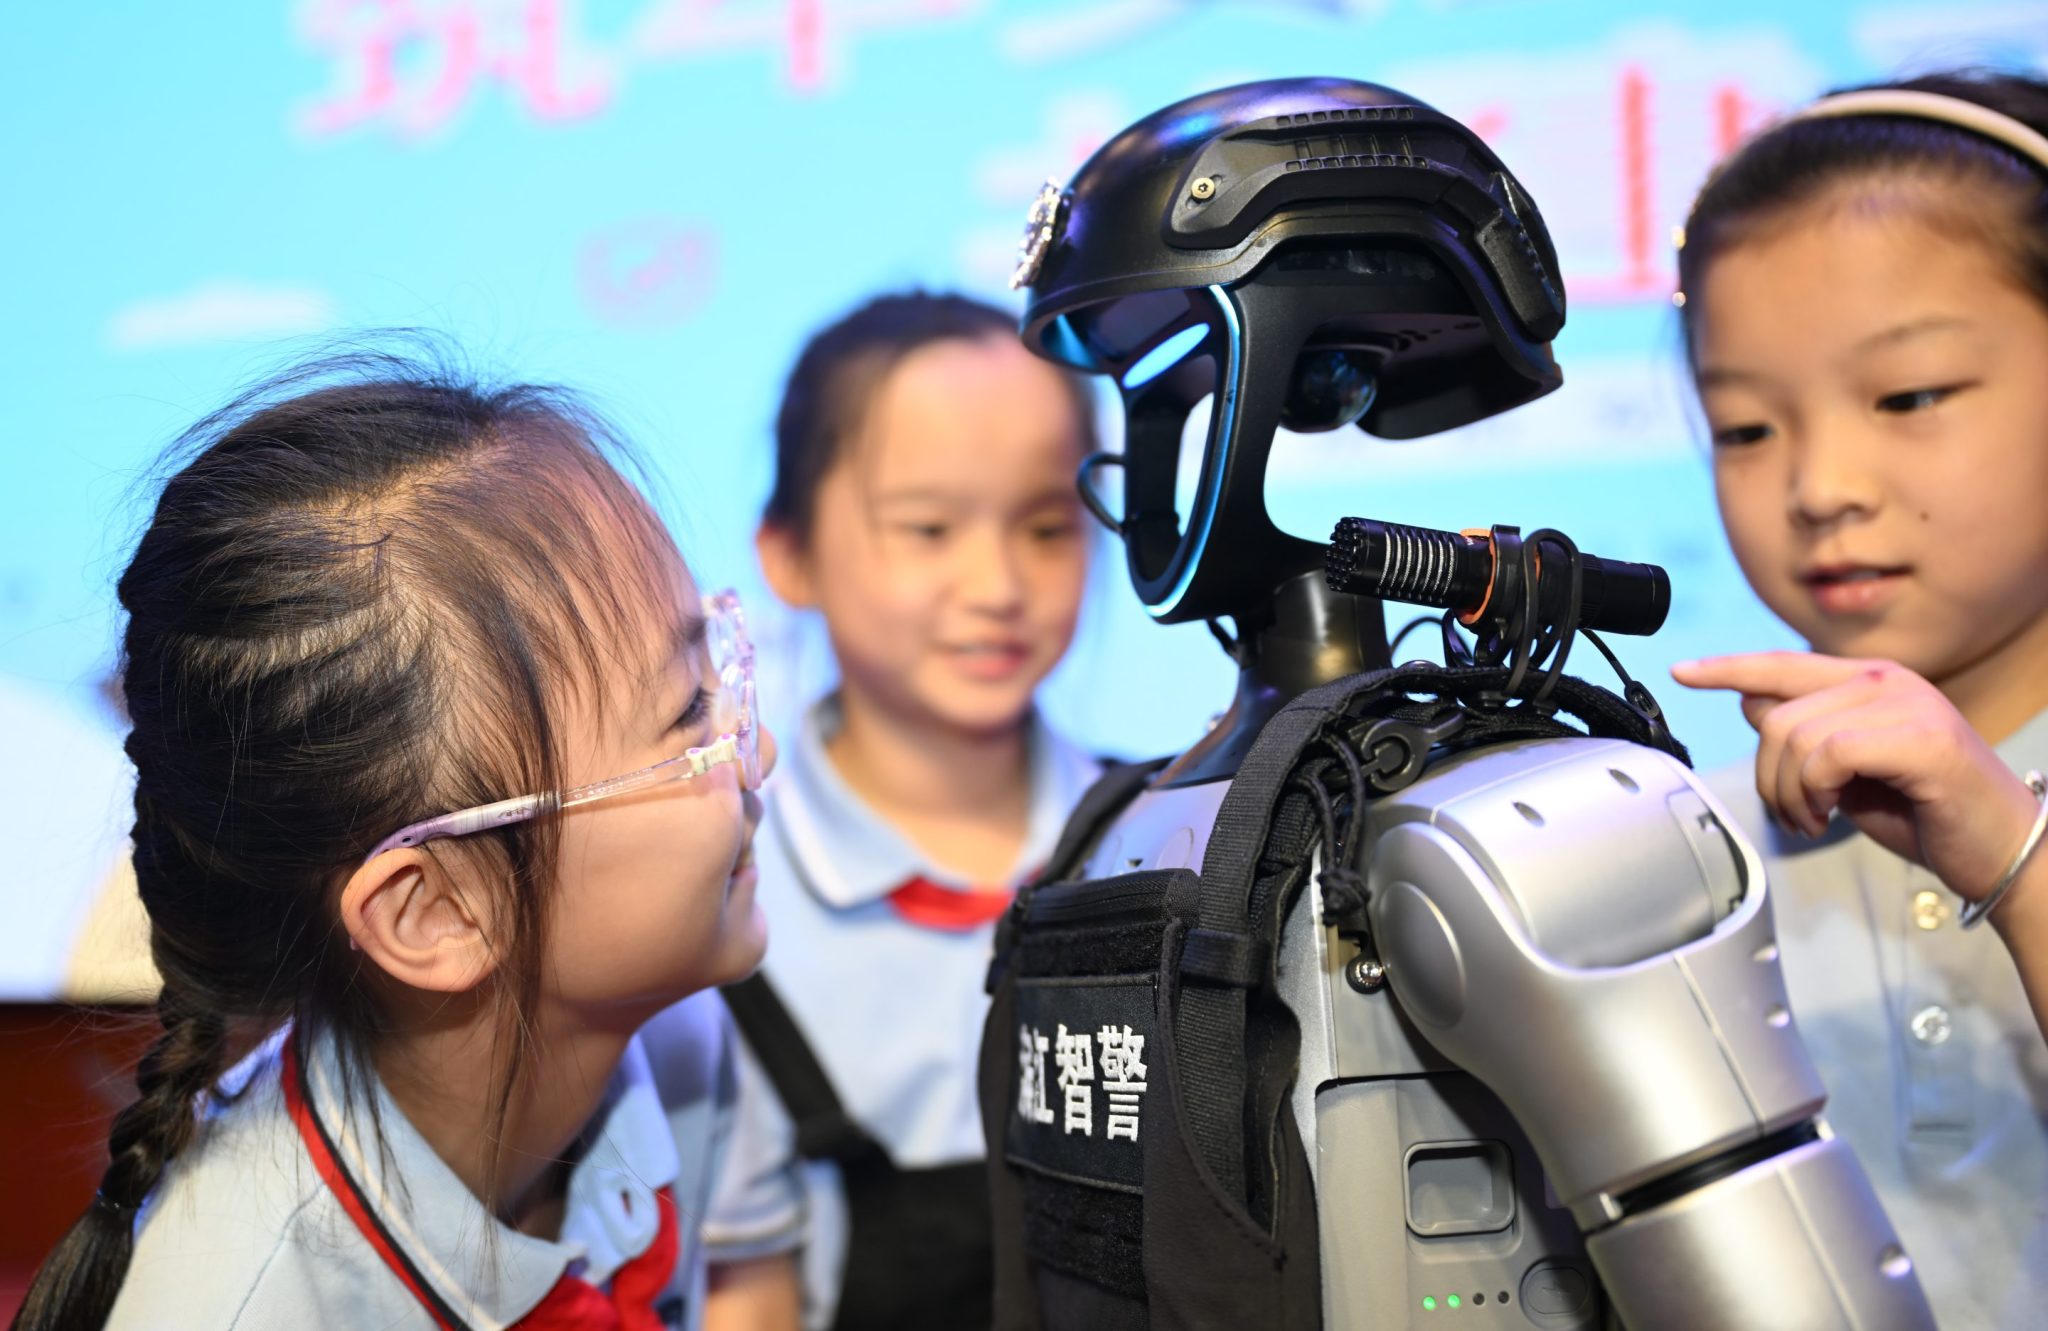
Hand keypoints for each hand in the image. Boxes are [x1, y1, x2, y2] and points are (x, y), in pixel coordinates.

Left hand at [1671, 652, 2041, 907]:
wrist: (2000, 850)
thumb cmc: (1926, 813)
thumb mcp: (1845, 771)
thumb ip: (1803, 733)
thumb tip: (1751, 704)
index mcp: (1867, 682)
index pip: (1781, 664)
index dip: (1727, 668)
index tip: (1683, 671)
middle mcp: (1886, 681)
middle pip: (1775, 715)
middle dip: (1767, 778)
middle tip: (1793, 815)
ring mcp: (1907, 706)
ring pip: (1795, 737)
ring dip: (1790, 793)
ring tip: (1814, 819)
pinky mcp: (1922, 740)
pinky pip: (1830, 755)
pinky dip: (1815, 792)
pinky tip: (1830, 815)